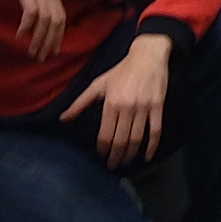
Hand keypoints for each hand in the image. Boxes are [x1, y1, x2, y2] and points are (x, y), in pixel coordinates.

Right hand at [0, 0, 68, 59]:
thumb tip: (33, 16)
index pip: (60, 16)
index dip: (58, 35)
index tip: (52, 51)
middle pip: (56, 20)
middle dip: (51, 42)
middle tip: (43, 57)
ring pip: (45, 19)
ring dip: (39, 39)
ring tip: (33, 53)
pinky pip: (31, 11)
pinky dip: (27, 26)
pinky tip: (20, 36)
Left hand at [63, 30, 175, 168]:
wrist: (148, 56)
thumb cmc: (121, 71)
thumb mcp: (98, 84)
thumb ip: (80, 103)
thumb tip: (63, 119)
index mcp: (111, 103)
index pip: (106, 134)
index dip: (103, 148)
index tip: (102, 155)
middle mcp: (127, 107)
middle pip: (121, 140)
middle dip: (115, 156)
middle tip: (113, 165)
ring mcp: (144, 108)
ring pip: (137, 138)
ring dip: (131, 154)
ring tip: (125, 162)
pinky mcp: (158, 107)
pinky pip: (155, 131)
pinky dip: (152, 146)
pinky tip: (147, 157)